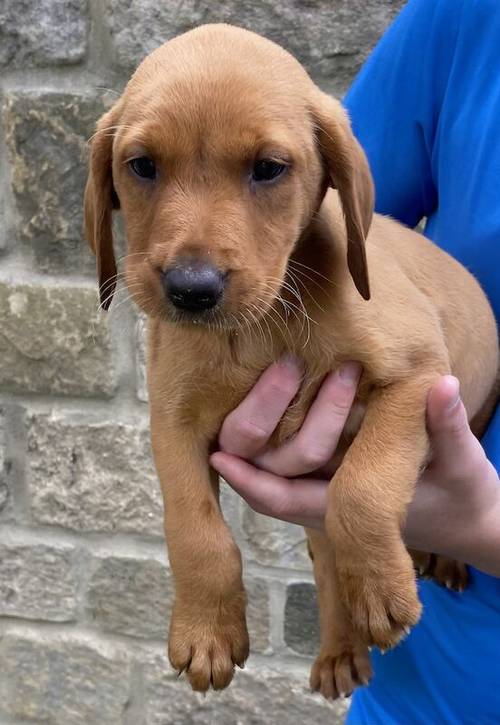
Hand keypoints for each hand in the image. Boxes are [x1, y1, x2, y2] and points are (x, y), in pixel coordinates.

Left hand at [210, 360, 499, 575]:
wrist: (473, 518)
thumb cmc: (465, 498)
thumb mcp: (461, 464)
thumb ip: (447, 428)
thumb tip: (440, 383)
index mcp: (349, 509)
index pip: (284, 501)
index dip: (249, 481)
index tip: (219, 453)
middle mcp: (330, 497)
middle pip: (272, 478)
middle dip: (255, 441)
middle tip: (251, 385)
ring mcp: (334, 482)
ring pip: (282, 463)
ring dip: (271, 424)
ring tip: (274, 372)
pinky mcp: (342, 466)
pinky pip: (303, 451)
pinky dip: (289, 423)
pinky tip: (283, 388)